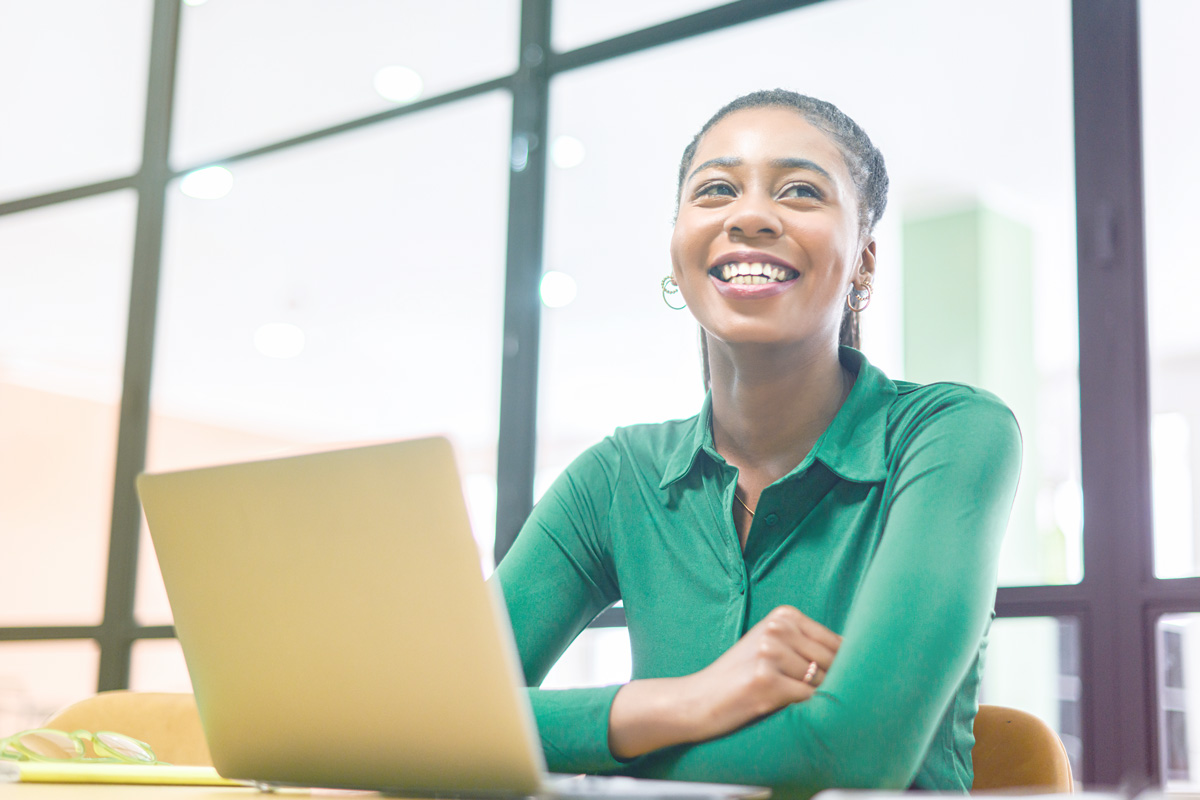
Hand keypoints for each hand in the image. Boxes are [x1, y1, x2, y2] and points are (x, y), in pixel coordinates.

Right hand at [607, 605, 840, 759]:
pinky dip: (808, 711)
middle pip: (834, 662)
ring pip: (822, 683)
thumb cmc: (740, 677)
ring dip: (819, 699)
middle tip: (823, 700)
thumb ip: (809, 648)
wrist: (696, 699)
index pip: (837, 642)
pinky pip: (807, 700)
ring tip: (796, 705)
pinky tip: (791, 712)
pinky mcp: (765, 680)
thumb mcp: (772, 648)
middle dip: (836, 684)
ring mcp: (770, 652)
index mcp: (783, 615)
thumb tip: (862, 660)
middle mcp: (777, 628)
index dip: (847, 667)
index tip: (849, 682)